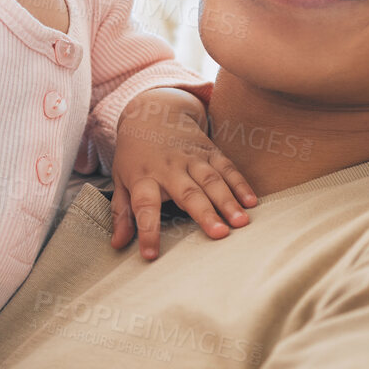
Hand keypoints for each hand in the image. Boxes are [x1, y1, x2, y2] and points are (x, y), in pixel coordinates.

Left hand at [110, 87, 256, 259]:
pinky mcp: (210, 151)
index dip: (147, 231)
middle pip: (187, 192)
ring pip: (212, 180)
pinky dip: (240, 184)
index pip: (143, 207)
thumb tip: (116, 244)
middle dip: (204, 213)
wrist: (153, 114)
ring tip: (241, 222)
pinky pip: (228, 168)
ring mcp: (192, 158)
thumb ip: (121, 213)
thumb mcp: (121, 180)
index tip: (151, 255)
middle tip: (219, 234)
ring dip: (228, 201)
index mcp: (143, 177)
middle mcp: (169, 167)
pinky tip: (252, 202)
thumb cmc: (135, 155)